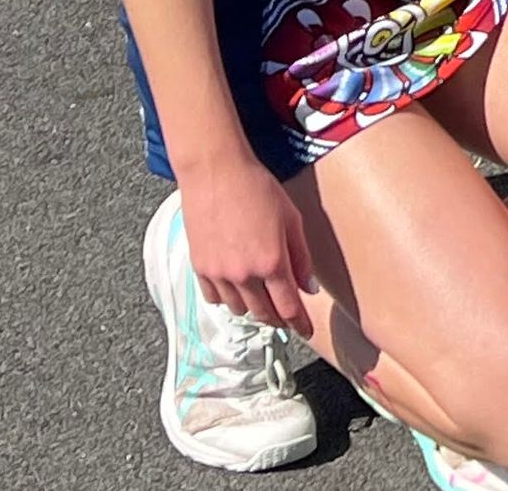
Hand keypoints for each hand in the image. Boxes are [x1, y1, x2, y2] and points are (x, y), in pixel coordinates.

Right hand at [180, 152, 316, 326]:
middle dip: (278, 317)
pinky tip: (237, 285)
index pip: (288, 306)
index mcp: (272, 262)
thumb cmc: (259, 188)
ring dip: (254, 306)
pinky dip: (229, 298)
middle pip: (263, 313)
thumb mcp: (291, 218)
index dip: (299, 323)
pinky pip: (216, 298)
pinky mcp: (199, 269)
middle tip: (287, 314)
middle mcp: (244, 275)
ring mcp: (218, 275)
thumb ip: (301, 255)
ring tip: (263, 294)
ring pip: (239, 308)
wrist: (216, 174)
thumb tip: (307, 287)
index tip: (306, 333)